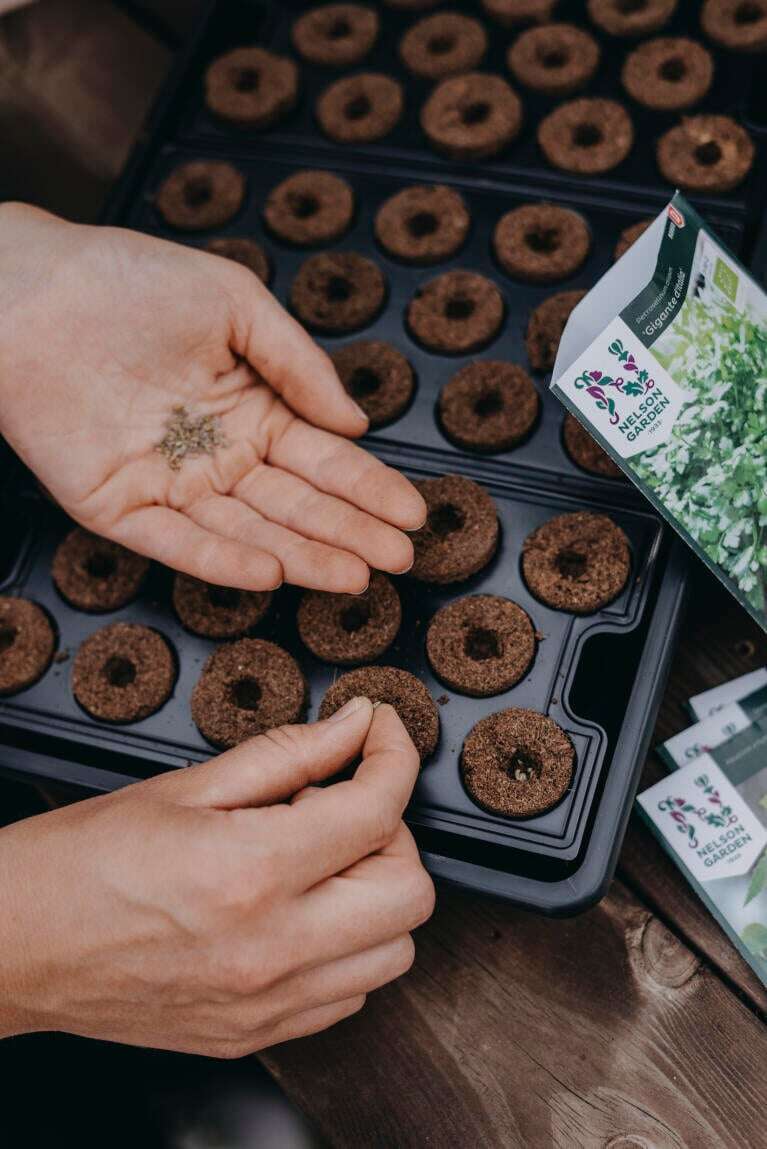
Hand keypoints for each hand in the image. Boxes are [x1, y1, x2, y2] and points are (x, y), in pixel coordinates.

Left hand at [0, 205, 425, 592]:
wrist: (31, 290)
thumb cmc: (128, 281)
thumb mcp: (233, 303)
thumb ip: (298, 362)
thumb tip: (356, 421)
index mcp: (251, 408)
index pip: (323, 458)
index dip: (369, 487)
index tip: (412, 514)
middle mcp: (219, 455)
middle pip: (296, 504)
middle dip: (351, 532)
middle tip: (400, 560)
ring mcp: (172, 485)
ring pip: (248, 531)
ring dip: (304, 555)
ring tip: (355, 575)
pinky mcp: (120, 507)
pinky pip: (177, 543)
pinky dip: (221, 560)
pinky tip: (271, 571)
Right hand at [0, 698, 433, 1056]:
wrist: (15, 946)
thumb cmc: (80, 861)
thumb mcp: (186, 785)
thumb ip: (288, 753)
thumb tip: (355, 725)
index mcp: (250, 872)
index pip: (377, 809)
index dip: (394, 755)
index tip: (381, 736)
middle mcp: (271, 949)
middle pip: (410, 892)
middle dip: (392, 832)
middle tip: (342, 805)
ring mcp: (267, 1003)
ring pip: (393, 950)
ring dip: (375, 893)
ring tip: (316, 862)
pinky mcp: (257, 1034)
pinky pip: (350, 993)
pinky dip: (348, 945)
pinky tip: (302, 911)